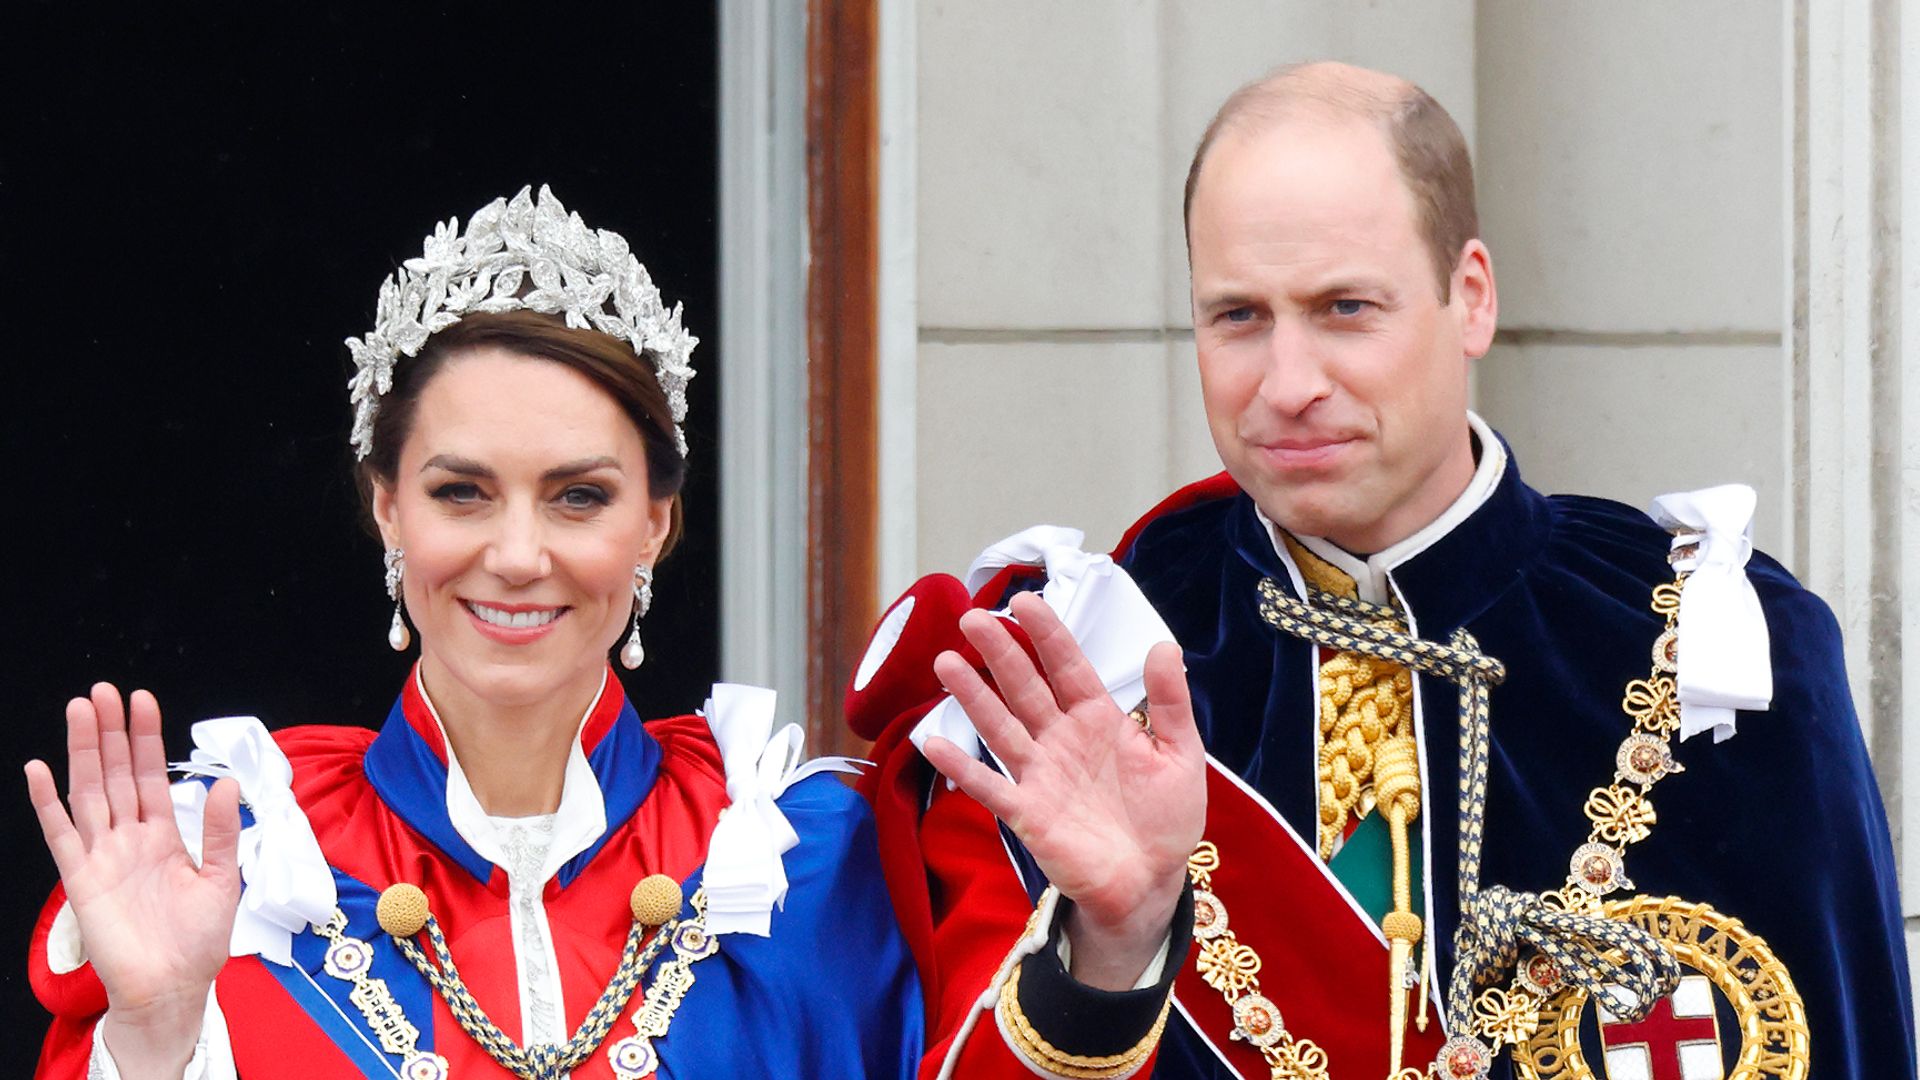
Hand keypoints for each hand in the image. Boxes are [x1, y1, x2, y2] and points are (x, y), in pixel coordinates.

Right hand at [25, 683, 241, 1076]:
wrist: (174, 988)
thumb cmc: (198, 941)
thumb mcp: (221, 880)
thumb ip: (219, 832)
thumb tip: (226, 784)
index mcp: (163, 836)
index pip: (152, 775)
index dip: (147, 738)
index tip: (141, 699)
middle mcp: (129, 839)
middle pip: (117, 774)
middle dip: (111, 732)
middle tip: (103, 690)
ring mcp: (103, 855)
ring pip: (89, 792)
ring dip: (83, 752)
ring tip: (79, 710)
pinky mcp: (81, 879)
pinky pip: (61, 834)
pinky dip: (48, 803)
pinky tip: (39, 770)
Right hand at [921, 592, 1203, 989]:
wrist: (1151, 883)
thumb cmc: (1166, 819)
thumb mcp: (1181, 756)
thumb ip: (1170, 703)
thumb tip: (1164, 644)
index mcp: (1098, 719)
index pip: (1067, 666)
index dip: (1046, 634)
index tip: (1024, 601)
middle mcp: (1062, 739)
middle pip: (1025, 687)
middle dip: (1000, 652)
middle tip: (972, 618)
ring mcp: (1040, 774)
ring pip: (1001, 727)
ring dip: (973, 696)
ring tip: (946, 662)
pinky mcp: (1028, 813)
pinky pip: (990, 786)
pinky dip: (963, 767)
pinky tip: (933, 743)